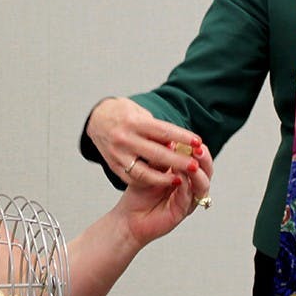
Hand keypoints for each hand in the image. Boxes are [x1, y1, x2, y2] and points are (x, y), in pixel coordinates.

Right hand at [87, 97, 208, 188]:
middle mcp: (125, 138)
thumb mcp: (141, 114)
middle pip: (157, 153)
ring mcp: (118, 154)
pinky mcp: (114, 166)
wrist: (97, 119)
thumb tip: (177, 144)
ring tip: (179, 179)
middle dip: (179, 161)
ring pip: (144, 172)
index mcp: (134, 122)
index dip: (182, 138)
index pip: (163, 131)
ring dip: (164, 178)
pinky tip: (162, 181)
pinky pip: (134, 178)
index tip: (198, 143)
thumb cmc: (124, 114)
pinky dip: (149, 181)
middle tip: (195, 166)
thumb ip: (157, 130)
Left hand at [112, 144, 213, 248]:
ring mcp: (188, 199)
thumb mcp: (150, 169)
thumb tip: (171, 141)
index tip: (194, 139)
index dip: (199, 149)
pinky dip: (186, 185)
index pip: (199, 159)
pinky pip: (188, 197)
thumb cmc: (139, 193)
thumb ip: (161, 158)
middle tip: (198, 149)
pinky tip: (180, 176)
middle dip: (204, 159)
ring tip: (192, 162)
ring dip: (198, 172)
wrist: (129, 218)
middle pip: (207, 171)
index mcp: (185, 174)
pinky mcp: (182, 211)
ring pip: (202, 185)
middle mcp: (191, 186)